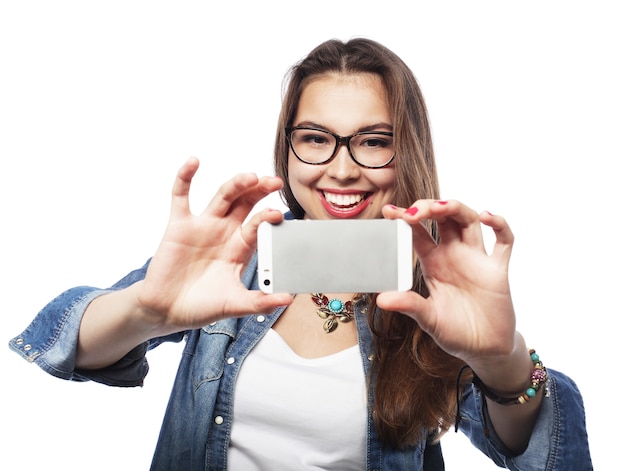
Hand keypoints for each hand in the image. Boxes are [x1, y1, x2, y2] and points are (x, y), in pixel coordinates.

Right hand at [137, 157, 292, 332]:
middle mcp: (224, 232)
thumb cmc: (201, 306)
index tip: (277, 215)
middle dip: (260, 191)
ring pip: (222, 196)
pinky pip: (181, 196)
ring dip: (236, 184)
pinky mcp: (179, 224)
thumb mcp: (234, 304)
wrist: (166, 311)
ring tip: (250, 177)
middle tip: (274, 182)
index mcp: (240, 248)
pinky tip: (194, 162)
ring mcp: (202, 225)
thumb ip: (259, 302)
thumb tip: (287, 299)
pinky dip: (185, 177)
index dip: (267, 218)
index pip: (258, 226)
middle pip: (246, 203)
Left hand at [378, 200, 515, 363]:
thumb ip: (409, 305)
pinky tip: (487, 217)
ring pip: (469, 221)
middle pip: (443, 218)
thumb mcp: (428, 318)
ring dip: (456, 209)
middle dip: (429, 208)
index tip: (388, 211)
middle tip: (414, 211)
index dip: (404, 219)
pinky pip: (504, 241)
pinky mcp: (497, 270)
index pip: (418, 232)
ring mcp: (477, 259)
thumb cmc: (455, 332)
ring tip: (440, 208)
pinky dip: (499, 224)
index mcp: (433, 263)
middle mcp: (454, 255)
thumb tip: (382, 299)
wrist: (484, 350)